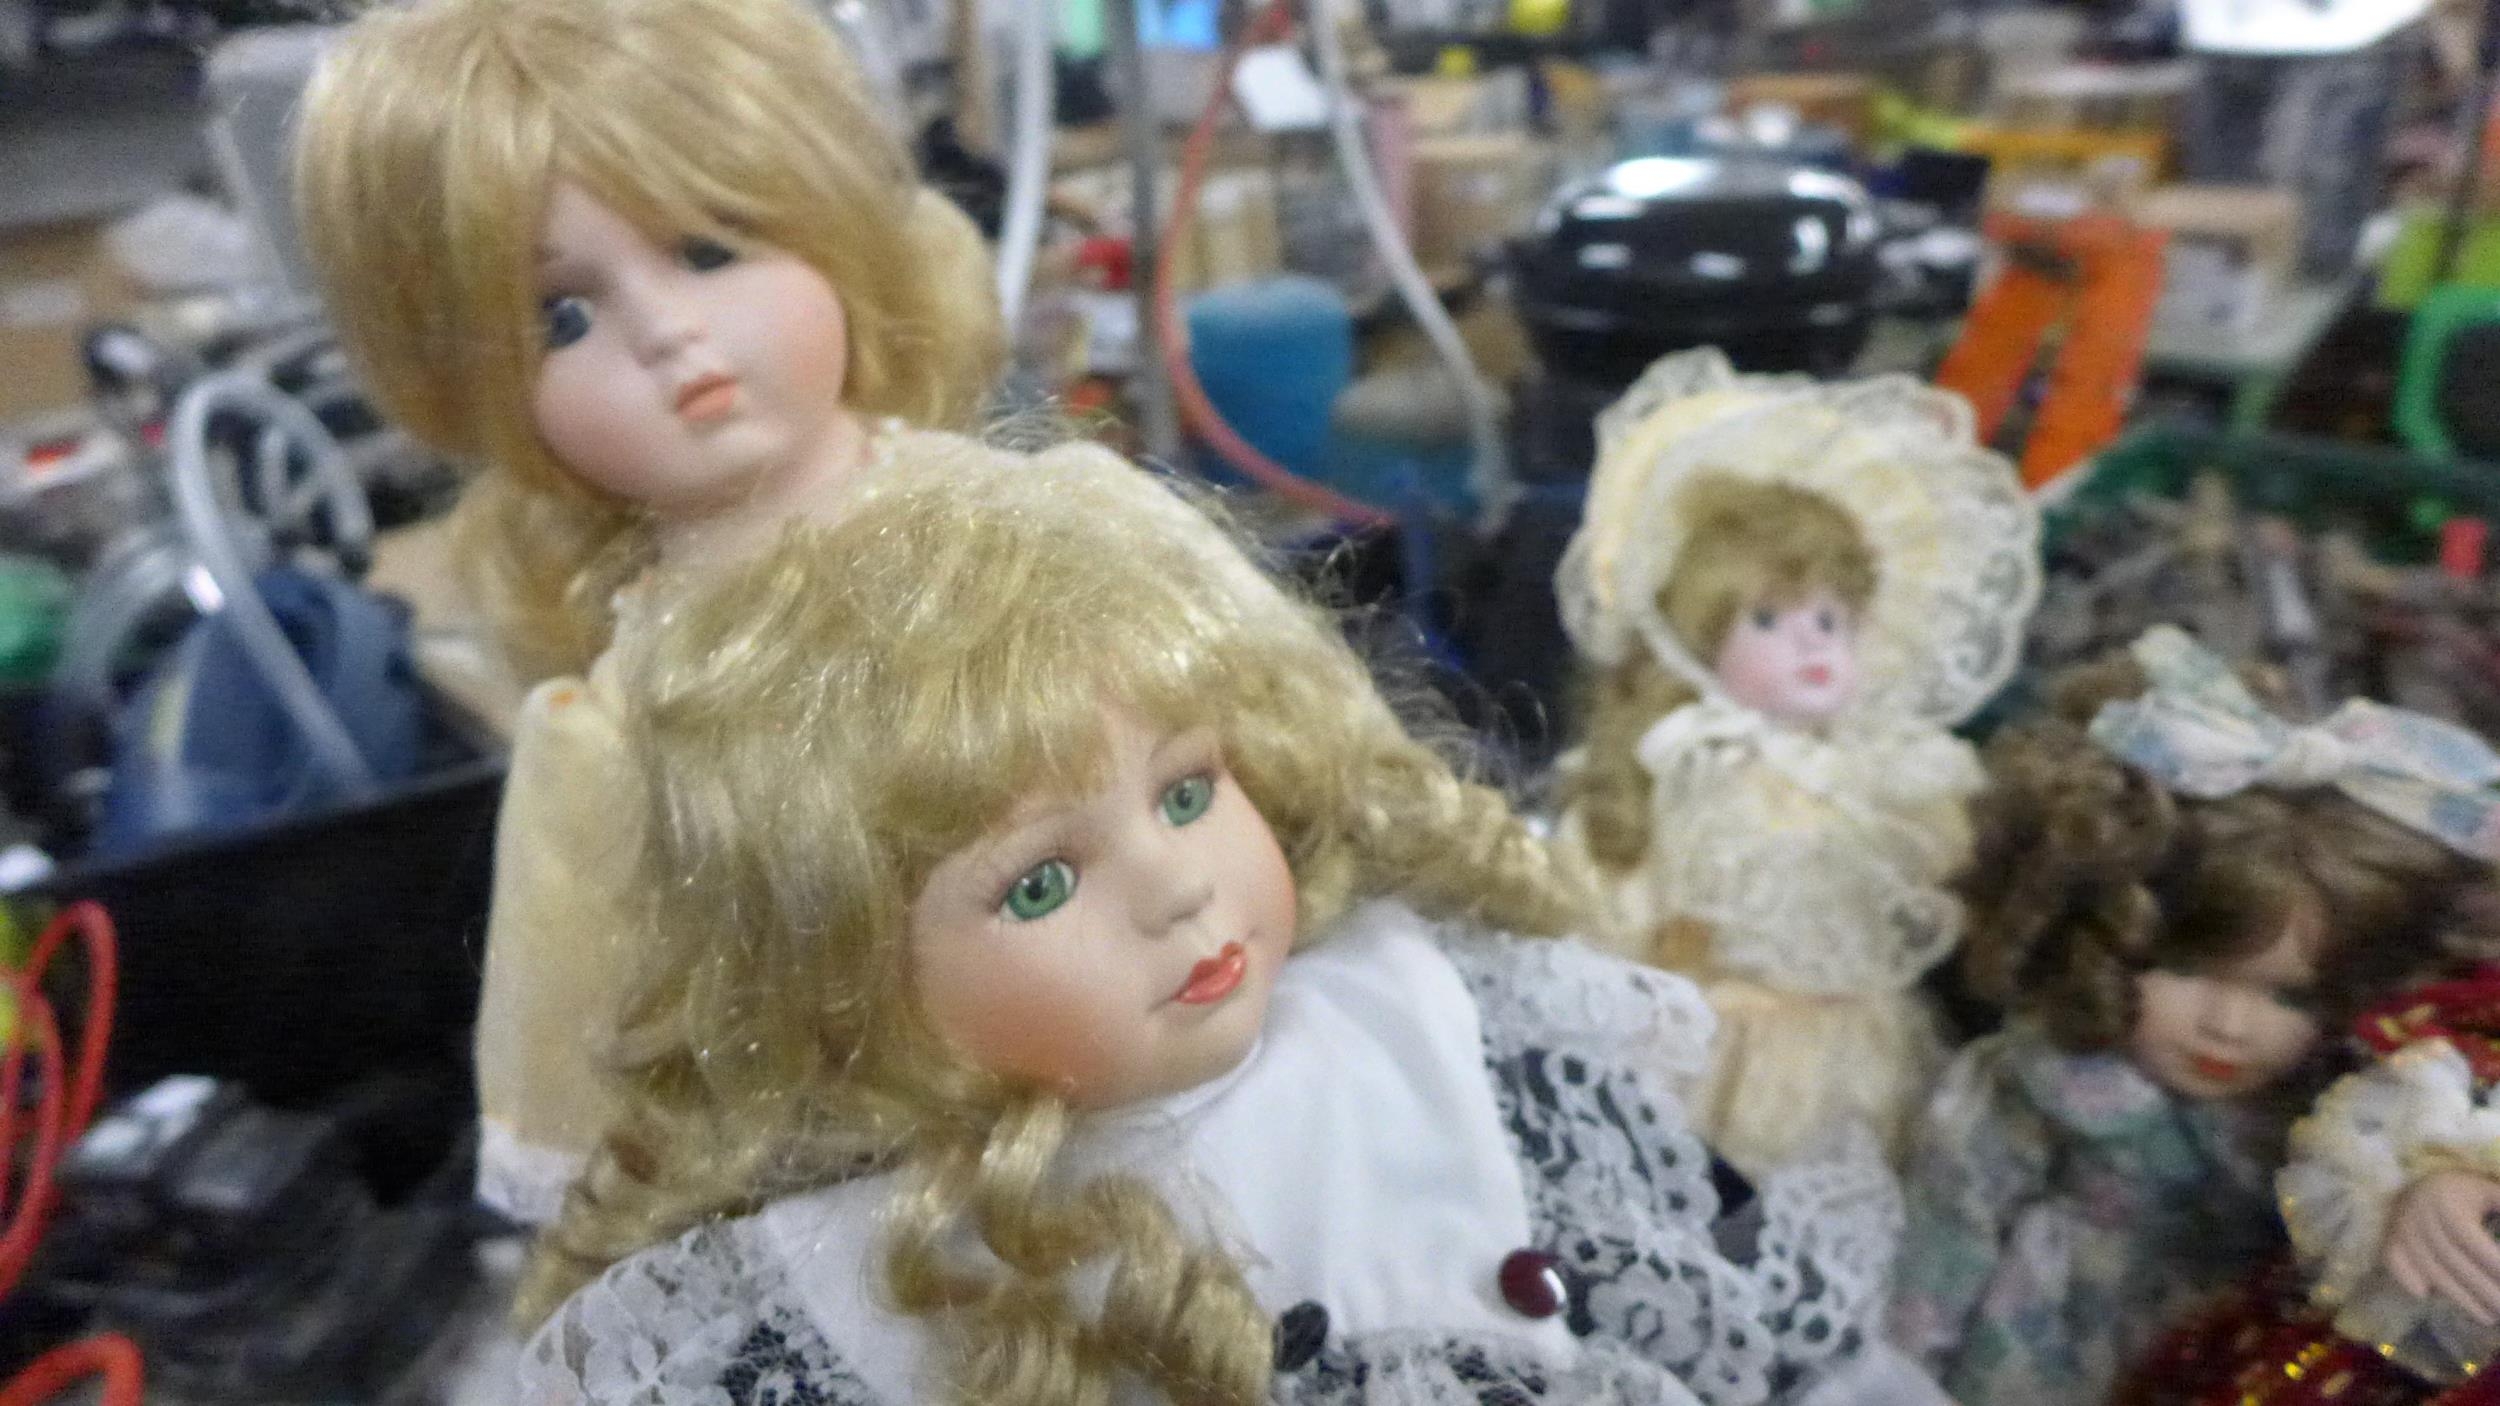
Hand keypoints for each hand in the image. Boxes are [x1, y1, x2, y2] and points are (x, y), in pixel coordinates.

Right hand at [2385, 1170, 2499, 1323]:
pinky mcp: (2389, 1240)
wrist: (2417, 1181)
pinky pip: (2396, 1265)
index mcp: (2449, 1203)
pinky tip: (2430, 1297)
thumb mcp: (2489, 1192)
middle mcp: (2421, 1217)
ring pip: (2431, 1271)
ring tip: (2488, 1317)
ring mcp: (2401, 1230)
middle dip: (2484, 1291)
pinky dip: (2410, 1282)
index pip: (2474, 1242)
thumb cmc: (2462, 1189)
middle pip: (2455, 1262)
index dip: (2495, 1264)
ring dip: (2461, 1298)